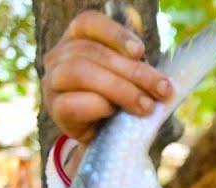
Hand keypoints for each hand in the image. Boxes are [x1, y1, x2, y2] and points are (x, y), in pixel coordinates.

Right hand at [42, 11, 173, 142]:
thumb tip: (162, 78)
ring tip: (146, 107)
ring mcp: (52, 82)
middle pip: (91, 51)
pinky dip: (98, 106)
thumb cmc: (121, 101)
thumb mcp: (132, 80)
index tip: (141, 52)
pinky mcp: (54, 109)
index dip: (115, 34)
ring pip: (79, 72)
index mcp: (77, 39)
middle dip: (134, 71)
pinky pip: (72, 103)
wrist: (106, 137)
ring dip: (120, 89)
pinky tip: (115, 113)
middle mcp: (59, 56)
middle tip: (162, 90)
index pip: (88, 22)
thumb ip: (140, 69)